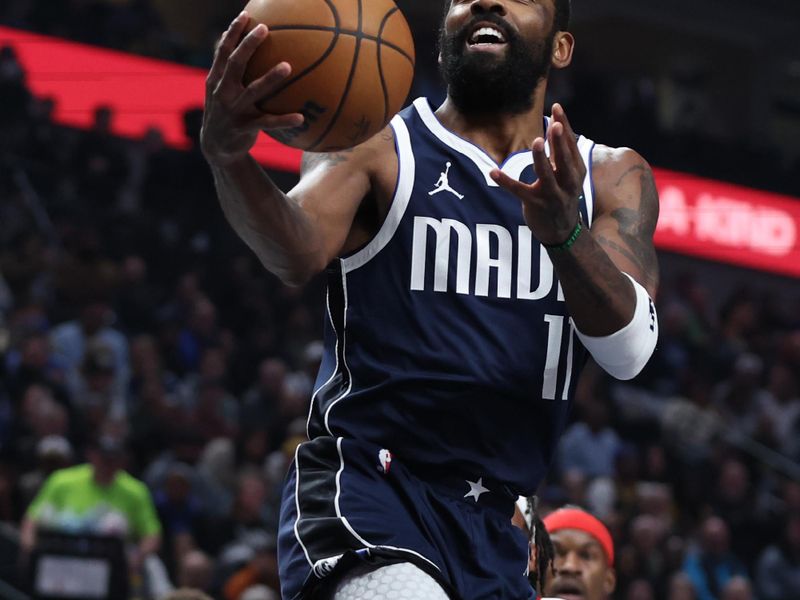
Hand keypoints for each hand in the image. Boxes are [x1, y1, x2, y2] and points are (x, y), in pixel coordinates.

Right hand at [200, 11, 303, 165]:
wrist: (217, 147)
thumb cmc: (225, 112)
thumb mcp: (220, 90)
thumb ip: (226, 69)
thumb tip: (232, 40)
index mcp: (217, 80)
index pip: (223, 51)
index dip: (233, 33)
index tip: (246, 16)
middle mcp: (223, 92)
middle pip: (235, 63)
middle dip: (248, 45)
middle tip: (265, 29)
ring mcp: (233, 110)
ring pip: (253, 91)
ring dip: (270, 78)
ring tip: (287, 66)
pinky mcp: (244, 128)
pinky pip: (267, 123)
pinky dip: (283, 120)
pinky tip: (301, 118)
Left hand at [490, 104, 585, 245]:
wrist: (562, 231)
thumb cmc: (562, 195)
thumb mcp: (567, 175)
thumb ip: (560, 153)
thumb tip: (556, 124)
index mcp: (577, 171)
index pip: (571, 145)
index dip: (565, 126)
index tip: (557, 107)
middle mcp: (568, 183)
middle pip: (564, 160)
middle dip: (559, 142)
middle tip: (554, 124)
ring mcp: (552, 195)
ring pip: (546, 175)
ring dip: (541, 159)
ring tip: (536, 142)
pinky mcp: (535, 204)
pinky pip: (519, 191)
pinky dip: (506, 181)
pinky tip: (493, 172)